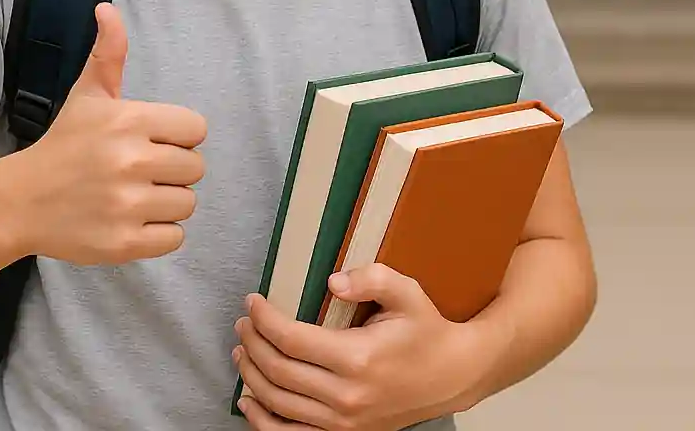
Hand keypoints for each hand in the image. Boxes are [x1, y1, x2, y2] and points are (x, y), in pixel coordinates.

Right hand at [17, 2, 206, 265]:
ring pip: (187, 204)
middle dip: (172, 170)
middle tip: (140, 172)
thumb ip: (109, 53)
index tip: (151, 141)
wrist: (20, 202)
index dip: (177, 136)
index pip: (196, 129)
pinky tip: (132, 220)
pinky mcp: (123, 243)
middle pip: (196, 168)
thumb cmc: (63, 145)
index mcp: (129, 120)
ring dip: (166, 203)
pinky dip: (158, 234)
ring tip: (134, 196)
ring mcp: (127, 205)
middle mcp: (131, 161)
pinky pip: (175, 239)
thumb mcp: (87, 95)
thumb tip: (107, 8)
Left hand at [232, 264, 480, 429]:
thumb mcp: (407, 293)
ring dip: (251, 375)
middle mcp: (346, 396)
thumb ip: (371, 278)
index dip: (264, 319)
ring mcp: (343, 423)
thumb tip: (331, 281)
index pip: (291, 339)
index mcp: (358, 358)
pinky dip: (262, 421)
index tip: (252, 302)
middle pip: (278, 370)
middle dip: (252, 343)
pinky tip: (248, 401)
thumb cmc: (427, 332)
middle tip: (243, 323)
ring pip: (278, 402)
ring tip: (242, 350)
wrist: (452, 376)